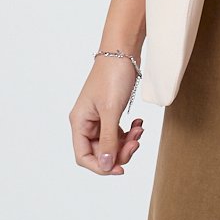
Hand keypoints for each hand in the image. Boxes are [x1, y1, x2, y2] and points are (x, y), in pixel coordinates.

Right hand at [70, 56, 144, 174]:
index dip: (101, 167)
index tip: (121, 168)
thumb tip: (105, 165)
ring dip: (126, 142)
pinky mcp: (110, 111)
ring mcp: (99, 117)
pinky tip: (138, 124)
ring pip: (111, 142)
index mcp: (79, 122)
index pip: (84, 156)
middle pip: (99, 151)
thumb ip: (108, 140)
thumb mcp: (111, 111)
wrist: (123, 50)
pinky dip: (129, 132)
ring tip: (140, 130)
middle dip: (119, 151)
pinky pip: (118, 131)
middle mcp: (86, 122)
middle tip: (136, 143)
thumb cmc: (113, 76)